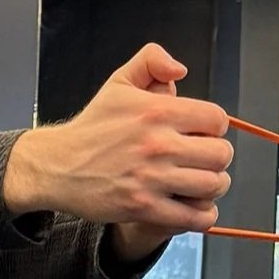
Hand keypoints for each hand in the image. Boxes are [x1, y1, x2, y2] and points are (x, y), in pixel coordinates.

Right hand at [4, 44, 233, 249]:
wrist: (58, 166)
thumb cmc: (91, 128)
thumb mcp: (119, 82)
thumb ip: (152, 61)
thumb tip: (180, 71)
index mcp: (157, 111)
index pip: (217, 120)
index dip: (214, 127)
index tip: (201, 134)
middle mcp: (158, 144)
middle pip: (221, 154)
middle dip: (216, 158)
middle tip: (202, 161)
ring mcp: (152, 179)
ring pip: (213, 185)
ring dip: (212, 186)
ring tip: (198, 183)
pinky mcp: (144, 208)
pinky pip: (194, 217)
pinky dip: (201, 215)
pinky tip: (192, 207)